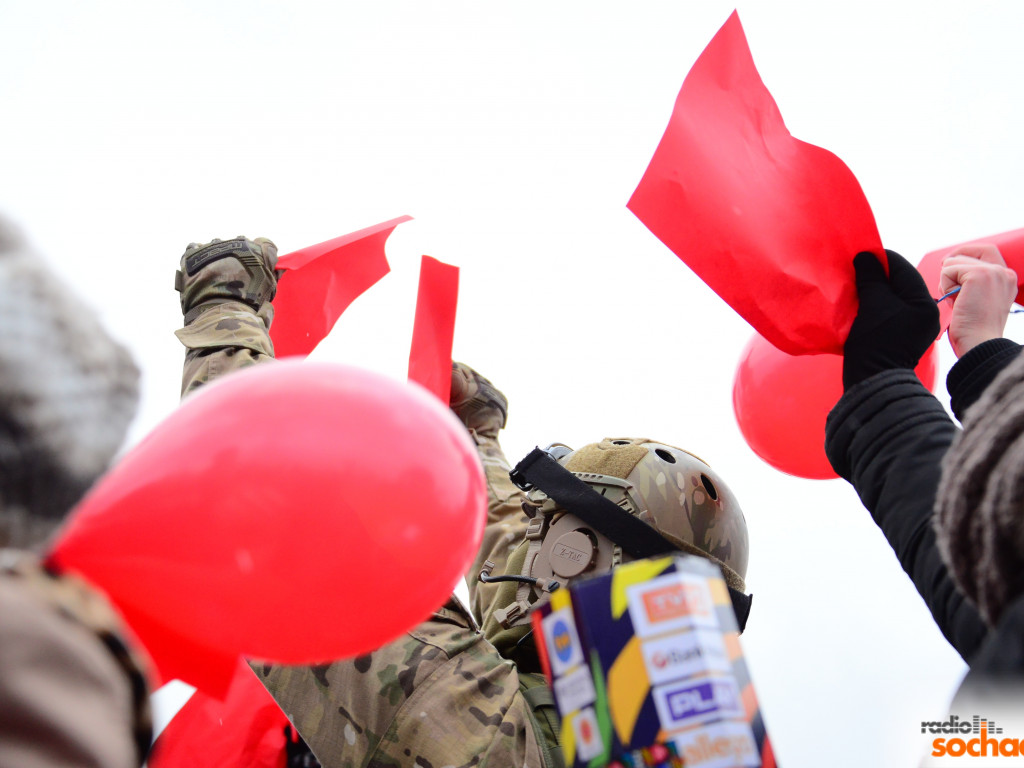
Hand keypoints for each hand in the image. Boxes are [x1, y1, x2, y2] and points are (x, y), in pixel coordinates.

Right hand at [843, 250, 939, 389]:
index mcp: (924, 302)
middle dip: (878, 274)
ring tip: (857, 284)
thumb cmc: (874, 341)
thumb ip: (871, 277)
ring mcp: (916, 326)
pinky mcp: (904, 336)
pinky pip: (892, 310)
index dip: (880, 258)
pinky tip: (863, 302)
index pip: (902, 268)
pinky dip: (877, 302)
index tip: (859, 254)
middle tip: (856, 269)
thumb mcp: (872, 304)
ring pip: (895, 296)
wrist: (873, 381)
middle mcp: (926, 312)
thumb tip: (866, 256)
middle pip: (900, 281)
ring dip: (876, 288)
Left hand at [939, 244, 1016, 357]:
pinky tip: (956, 302)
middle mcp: (1004, 272)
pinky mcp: (979, 275)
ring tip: (958, 302)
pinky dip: (945, 287)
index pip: (985, 250)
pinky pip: (947, 271)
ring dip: (947, 283)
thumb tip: (949, 262)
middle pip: (964, 255)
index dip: (964, 253)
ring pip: (952, 263)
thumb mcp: (978, 299)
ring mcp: (993, 272)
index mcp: (1007, 278)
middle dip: (951, 273)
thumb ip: (972, 281)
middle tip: (954, 296)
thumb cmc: (973, 328)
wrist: (979, 343)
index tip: (947, 264)